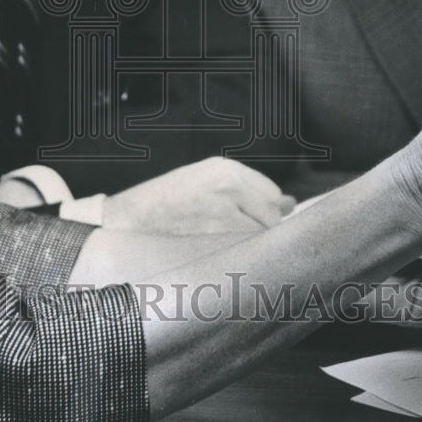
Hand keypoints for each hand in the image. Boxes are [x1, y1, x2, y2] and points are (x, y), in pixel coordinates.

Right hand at [103, 156, 295, 233]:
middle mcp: (229, 185)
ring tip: (228, 243)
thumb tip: (290, 204)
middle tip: (242, 236)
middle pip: (273, 215)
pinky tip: (222, 251)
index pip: (272, 193)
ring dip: (253, 242)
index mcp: (226, 168)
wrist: (131, 219)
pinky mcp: (215, 236)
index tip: (258, 220)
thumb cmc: (168, 200)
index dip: (269, 210)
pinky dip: (241, 253)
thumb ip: (247, 189)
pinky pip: (245, 248)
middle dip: (265, 228)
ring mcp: (223, 211)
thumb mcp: (205, 179)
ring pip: (261, 234)